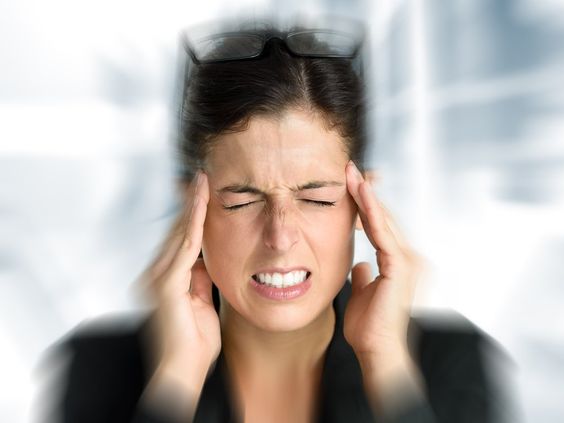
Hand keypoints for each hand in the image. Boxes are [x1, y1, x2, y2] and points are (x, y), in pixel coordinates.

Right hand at [140, 171, 219, 413]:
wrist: (181, 370)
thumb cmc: (193, 344)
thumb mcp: (202, 302)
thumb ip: (200, 279)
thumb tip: (206, 259)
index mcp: (163, 280)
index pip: (178, 240)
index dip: (190, 216)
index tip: (199, 194)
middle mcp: (155, 274)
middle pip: (176, 232)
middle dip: (189, 204)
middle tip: (201, 177)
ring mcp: (158, 278)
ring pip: (179, 233)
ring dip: (192, 206)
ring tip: (202, 181)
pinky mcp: (166, 283)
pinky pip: (186, 245)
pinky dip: (195, 221)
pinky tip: (201, 202)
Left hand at [343, 161, 424, 359]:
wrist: (378, 352)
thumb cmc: (369, 329)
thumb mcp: (361, 295)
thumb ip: (363, 277)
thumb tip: (359, 265)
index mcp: (399, 263)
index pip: (381, 226)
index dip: (366, 204)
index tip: (352, 184)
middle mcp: (409, 257)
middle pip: (384, 217)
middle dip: (366, 192)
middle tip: (350, 167)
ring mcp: (408, 260)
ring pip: (384, 219)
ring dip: (366, 194)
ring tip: (351, 172)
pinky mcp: (401, 266)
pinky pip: (382, 232)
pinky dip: (370, 210)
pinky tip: (360, 192)